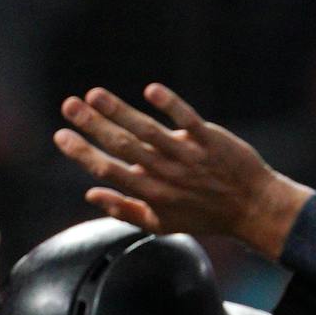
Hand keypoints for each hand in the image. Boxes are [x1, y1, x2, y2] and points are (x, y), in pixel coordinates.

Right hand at [53, 84, 309, 254]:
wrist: (254, 208)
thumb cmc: (204, 215)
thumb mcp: (163, 224)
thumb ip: (125, 210)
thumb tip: (90, 194)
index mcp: (151, 194)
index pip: (109, 172)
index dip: (83, 154)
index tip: (61, 134)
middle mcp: (167, 175)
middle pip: (123, 148)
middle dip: (94, 126)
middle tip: (69, 105)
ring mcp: (188, 157)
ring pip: (149, 132)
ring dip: (121, 112)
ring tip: (95, 95)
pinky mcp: (210, 142)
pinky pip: (188, 121)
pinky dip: (171, 105)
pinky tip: (151, 90)